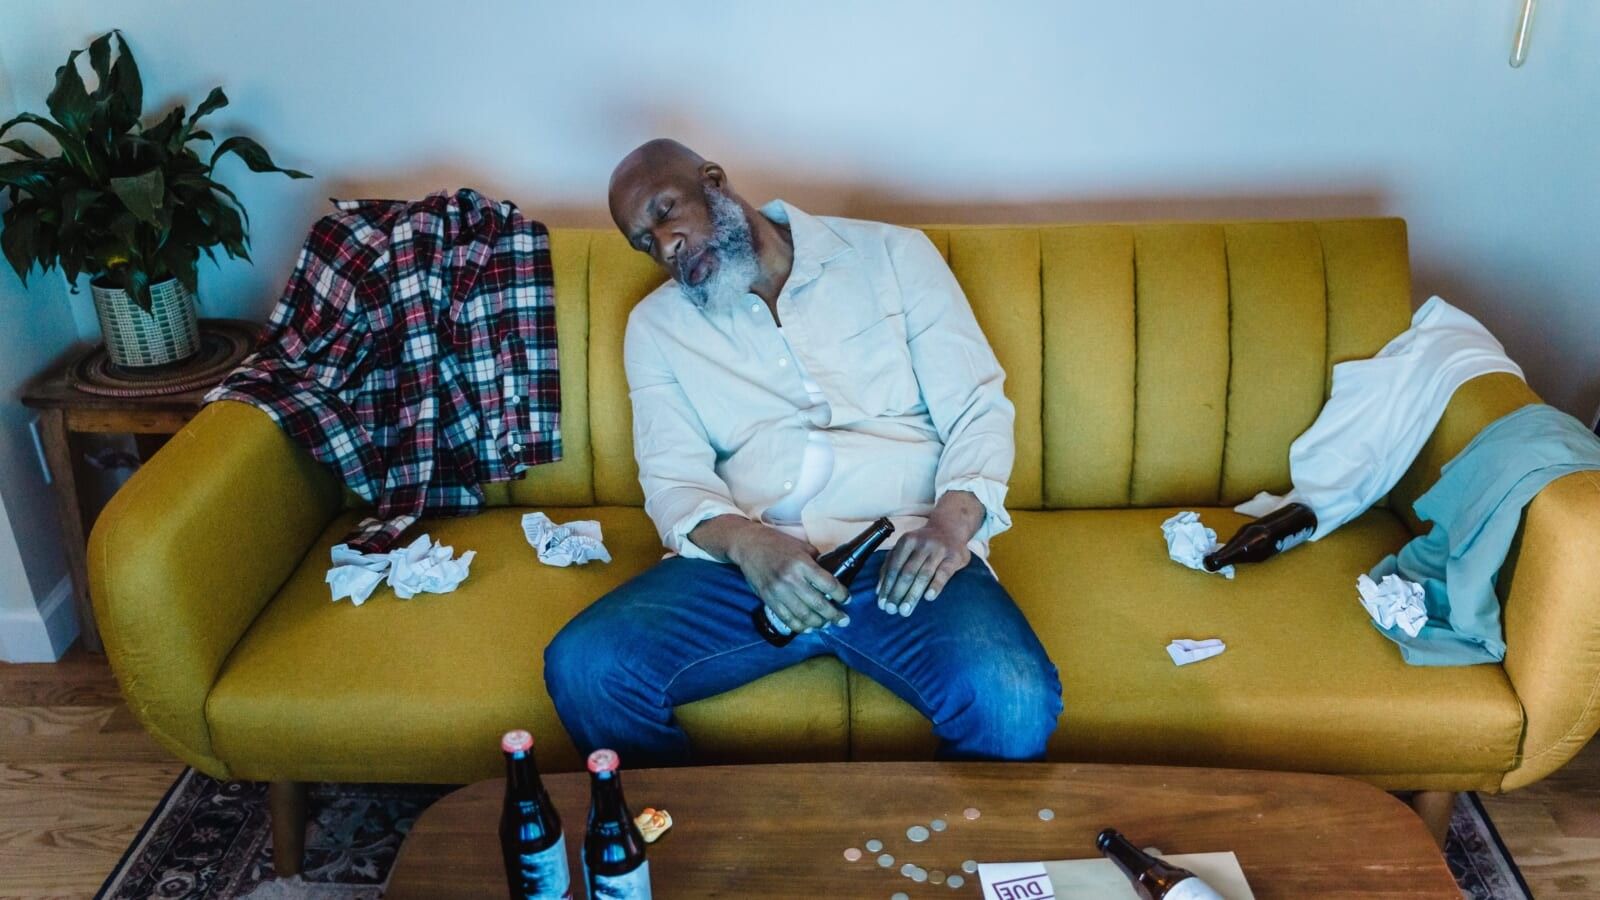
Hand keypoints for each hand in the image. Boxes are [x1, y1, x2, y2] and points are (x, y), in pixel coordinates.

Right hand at [727, 525, 848, 634]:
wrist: (749, 545)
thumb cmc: (777, 543)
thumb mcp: (801, 546)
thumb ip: (816, 561)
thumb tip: (831, 576)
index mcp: (802, 564)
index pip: (828, 584)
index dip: (841, 594)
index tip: (847, 599)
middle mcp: (791, 579)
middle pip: (819, 604)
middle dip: (834, 615)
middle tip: (844, 620)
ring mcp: (778, 591)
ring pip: (803, 615)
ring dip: (819, 623)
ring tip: (827, 624)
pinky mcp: (768, 599)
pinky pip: (787, 618)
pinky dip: (799, 626)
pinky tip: (809, 628)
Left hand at [875, 491, 984, 617]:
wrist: (951, 528)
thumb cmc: (923, 544)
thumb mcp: (906, 547)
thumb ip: (890, 564)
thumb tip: (879, 590)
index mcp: (907, 541)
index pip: (894, 567)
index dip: (887, 586)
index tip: (882, 604)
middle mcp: (922, 544)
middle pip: (907, 573)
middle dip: (897, 593)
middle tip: (891, 610)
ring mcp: (939, 550)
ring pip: (923, 575)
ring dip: (913, 594)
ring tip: (905, 610)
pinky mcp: (954, 557)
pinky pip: (944, 573)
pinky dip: (935, 585)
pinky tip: (928, 598)